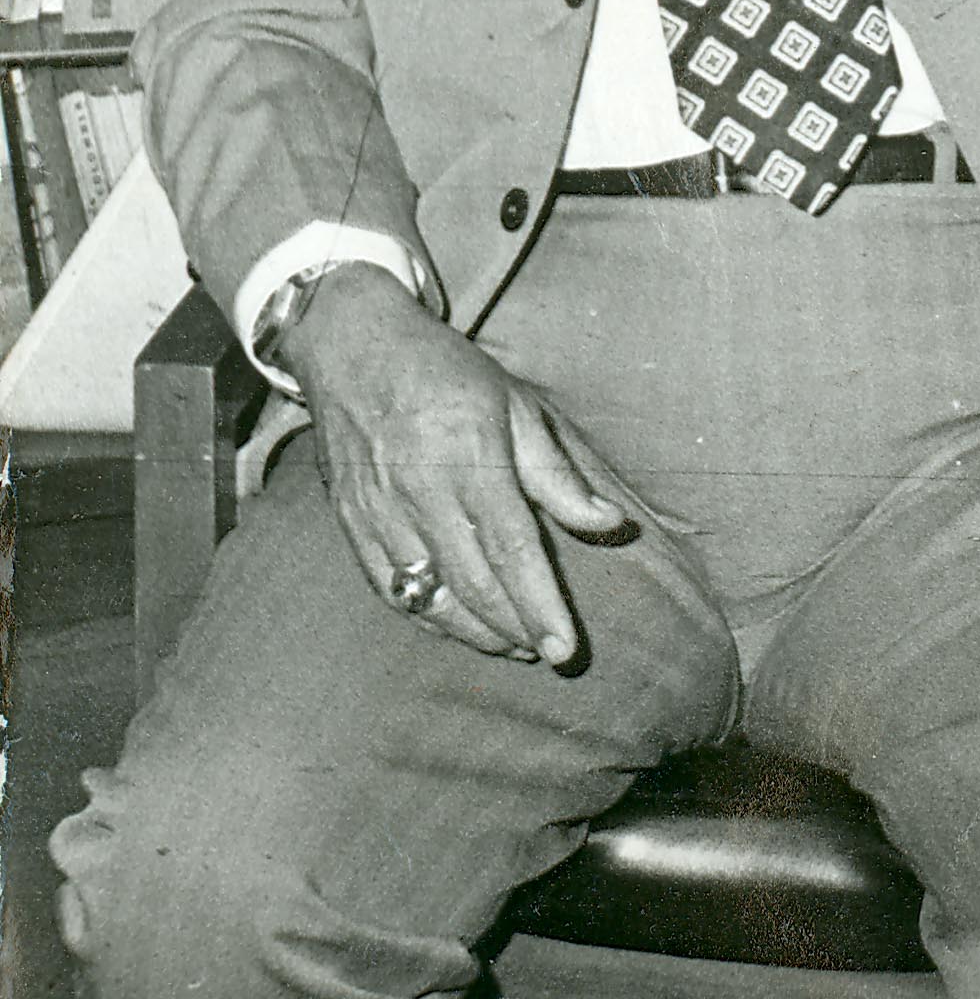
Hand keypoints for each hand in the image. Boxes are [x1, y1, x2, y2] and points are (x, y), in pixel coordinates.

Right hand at [280, 264, 629, 662]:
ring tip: (515, 645)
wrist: (351, 343)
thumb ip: (557, 474)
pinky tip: (458, 626)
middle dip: (516, 629)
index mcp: (469, 455)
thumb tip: (609, 525)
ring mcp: (379, 510)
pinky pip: (389, 588)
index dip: (540, 605)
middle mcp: (420, 490)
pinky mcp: (351, 522)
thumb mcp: (515, 404)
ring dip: (476, 632)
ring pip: (430, 596)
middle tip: (549, 655)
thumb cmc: (445, 372)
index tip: (565, 650)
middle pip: (473, 583)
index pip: (511, 548)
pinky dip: (427, 617)